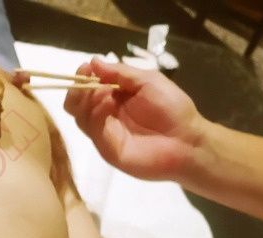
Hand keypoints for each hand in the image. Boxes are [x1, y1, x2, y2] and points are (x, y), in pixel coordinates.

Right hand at [64, 58, 205, 182]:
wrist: (186, 140)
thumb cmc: (171, 108)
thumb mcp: (147, 81)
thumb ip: (120, 72)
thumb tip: (93, 61)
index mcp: (114, 98)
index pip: (87, 88)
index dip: (82, 77)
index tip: (86, 68)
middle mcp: (106, 116)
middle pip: (76, 105)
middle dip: (77, 89)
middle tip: (87, 80)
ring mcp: (105, 135)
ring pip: (80, 118)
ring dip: (86, 100)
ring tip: (104, 93)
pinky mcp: (108, 150)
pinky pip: (93, 131)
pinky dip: (96, 115)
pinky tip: (109, 105)